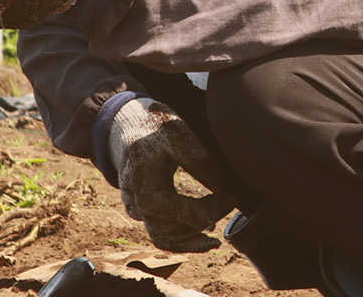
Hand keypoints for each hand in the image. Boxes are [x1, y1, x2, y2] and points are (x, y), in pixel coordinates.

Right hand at [109, 98, 237, 251]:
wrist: (130, 124)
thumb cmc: (156, 127)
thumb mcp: (179, 135)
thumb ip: (200, 162)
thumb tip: (224, 191)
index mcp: (141, 181)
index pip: (175, 210)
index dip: (208, 209)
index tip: (232, 196)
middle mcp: (134, 199)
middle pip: (166, 231)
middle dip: (202, 224)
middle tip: (228, 206)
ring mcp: (135, 207)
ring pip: (161, 236)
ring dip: (191, 238)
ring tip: (215, 236)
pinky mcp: (142, 210)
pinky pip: (160, 232)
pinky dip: (181, 236)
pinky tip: (202, 235)